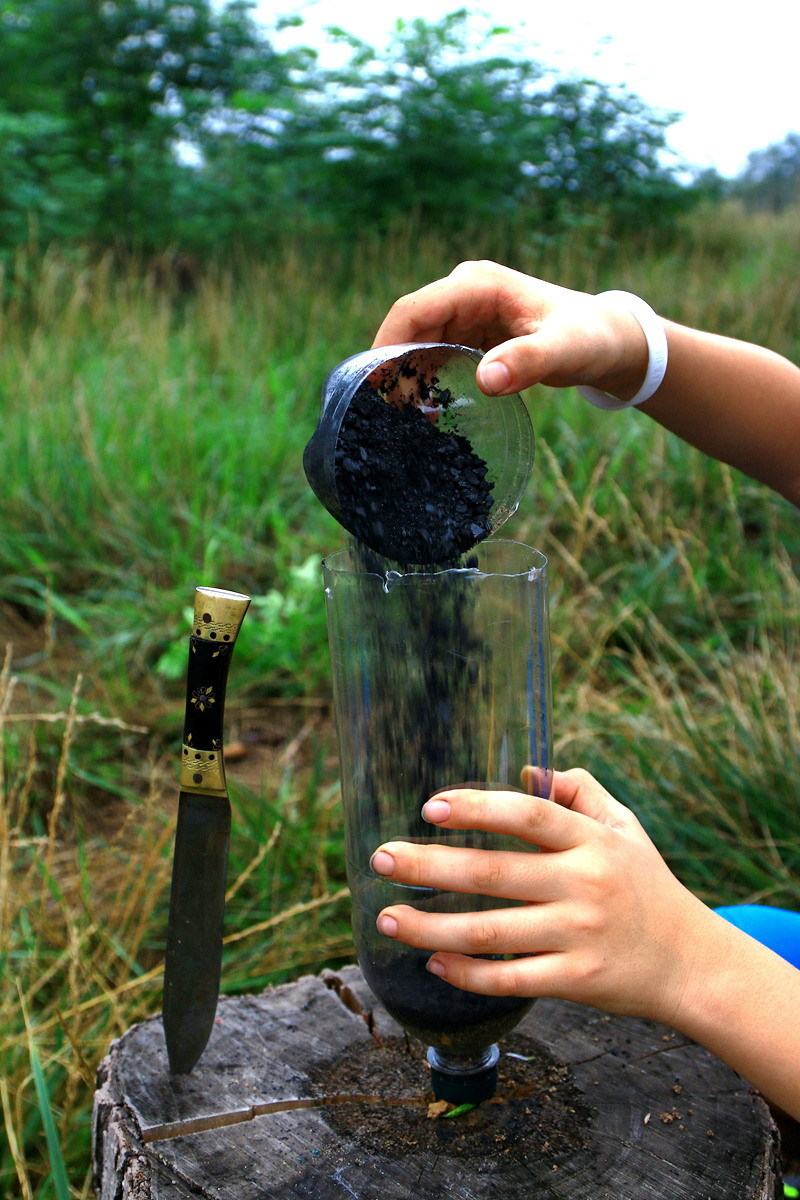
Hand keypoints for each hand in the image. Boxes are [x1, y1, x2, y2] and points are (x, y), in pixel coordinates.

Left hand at [370, 768, 715, 1027]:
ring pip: (491, 932)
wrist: (693, 963)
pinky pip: (510, 979)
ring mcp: (579, 935)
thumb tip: (527, 770)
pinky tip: (433, 963)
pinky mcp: (576, 981)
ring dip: (431, 928)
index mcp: (593, 841)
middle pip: (494, 872)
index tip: (429, 807)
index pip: (529, 814)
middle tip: (380, 859)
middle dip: (429, 865)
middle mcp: (584, 884)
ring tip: (387, 918)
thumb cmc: (646, 886)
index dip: (478, 806)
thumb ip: (581, 791)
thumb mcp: (625, 828)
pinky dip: (467, 974)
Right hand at [372, 260, 648, 400]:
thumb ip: (528, 363)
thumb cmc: (590, 339)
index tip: (371, 387)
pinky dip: (425, 379)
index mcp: (478, 286)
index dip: (385, 345)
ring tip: (396, 419)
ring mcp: (465, 313)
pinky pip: (435, 355)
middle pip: (408, 328)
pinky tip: (421, 411)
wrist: (609, 338)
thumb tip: (484, 381)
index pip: (413, 310)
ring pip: (418, 343)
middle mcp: (464, 293)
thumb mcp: (564, 352)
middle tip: (381, 415)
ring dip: (405, 376)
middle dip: (391, 367)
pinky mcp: (471, 334)